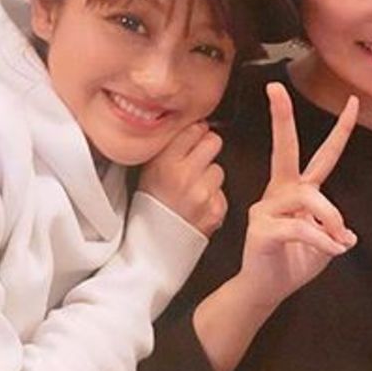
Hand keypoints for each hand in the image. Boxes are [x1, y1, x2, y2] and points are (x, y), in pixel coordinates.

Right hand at [137, 122, 225, 236]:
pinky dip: (213, 197)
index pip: (194, 129)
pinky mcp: (216, 210)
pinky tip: (198, 204)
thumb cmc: (149, 206)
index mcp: (165, 164)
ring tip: (193, 188)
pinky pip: (222, 192)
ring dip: (209, 176)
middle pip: (213, 141)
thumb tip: (193, 125)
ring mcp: (203, 195)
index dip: (195, 133)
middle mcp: (185, 177)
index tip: (191, 139)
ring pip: (219, 168)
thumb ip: (169, 146)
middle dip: (207, 148)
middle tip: (196, 160)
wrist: (153, 245)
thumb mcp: (148, 170)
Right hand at [234, 83, 358, 308]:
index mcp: (298, 190)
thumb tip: (347, 235)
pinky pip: (300, 227)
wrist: (265, 290)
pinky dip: (322, 240)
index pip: (323, 155)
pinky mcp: (261, 229)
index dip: (340, 130)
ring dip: (330, 219)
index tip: (353, 101)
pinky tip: (332, 251)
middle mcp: (281, 192)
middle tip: (274, 88)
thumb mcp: (325, 245)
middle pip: (285, 149)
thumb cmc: (293, 263)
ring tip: (338, 242)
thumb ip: (335, 232)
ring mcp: (267, 208)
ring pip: (310, 198)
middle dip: (281, 118)